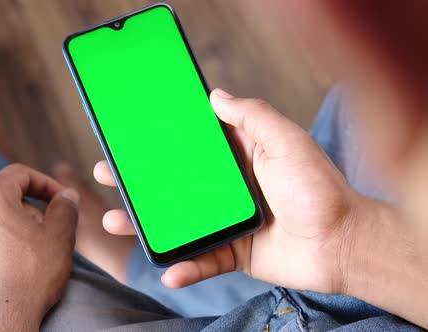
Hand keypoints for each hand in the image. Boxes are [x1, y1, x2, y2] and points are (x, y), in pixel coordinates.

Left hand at [0, 164, 79, 331]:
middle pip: (0, 198)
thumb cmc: (31, 277)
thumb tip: (66, 196)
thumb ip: (65, 208)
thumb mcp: (60, 237)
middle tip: (45, 231)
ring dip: (0, 228)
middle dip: (25, 209)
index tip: (60, 200)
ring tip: (20, 249)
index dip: (44, 184)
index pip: (20, 175)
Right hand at [95, 88, 362, 293]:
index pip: (189, 147)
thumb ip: (251, 115)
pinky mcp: (233, 253)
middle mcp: (227, 189)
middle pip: (173, 184)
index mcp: (236, 159)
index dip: (159, 142)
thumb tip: (215, 95)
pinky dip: (184, 268)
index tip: (130, 137)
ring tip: (115, 221)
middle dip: (138, 181)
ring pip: (177, 223)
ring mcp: (226, 222)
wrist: (343, 243)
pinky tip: (169, 270)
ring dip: (145, 224)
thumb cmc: (318, 188)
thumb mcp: (285, 141)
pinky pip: (202, 261)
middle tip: (107, 174)